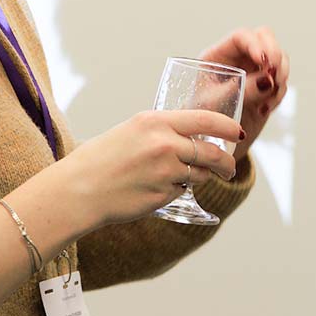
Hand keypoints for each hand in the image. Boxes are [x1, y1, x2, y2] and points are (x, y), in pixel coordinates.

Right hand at [65, 109, 242, 226]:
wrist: (77, 191)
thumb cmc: (99, 159)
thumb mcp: (132, 130)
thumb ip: (161, 130)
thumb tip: (189, 134)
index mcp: (155, 121)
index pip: (206, 119)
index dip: (228, 126)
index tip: (237, 133)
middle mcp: (164, 144)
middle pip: (212, 152)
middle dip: (226, 162)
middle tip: (229, 166)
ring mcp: (165, 172)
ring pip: (200, 174)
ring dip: (200, 176)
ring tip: (180, 176)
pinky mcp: (162, 196)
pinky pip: (181, 191)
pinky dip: (176, 190)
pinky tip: (155, 188)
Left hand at [198, 26, 289, 153]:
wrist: (209, 143)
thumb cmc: (202, 120)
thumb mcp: (216, 103)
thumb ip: (242, 90)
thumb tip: (268, 80)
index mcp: (217, 56)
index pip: (240, 37)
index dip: (255, 44)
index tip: (264, 61)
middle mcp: (237, 57)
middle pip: (264, 37)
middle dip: (275, 53)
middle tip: (276, 74)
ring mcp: (253, 69)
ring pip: (278, 56)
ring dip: (281, 74)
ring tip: (268, 98)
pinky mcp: (265, 84)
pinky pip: (281, 79)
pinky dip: (279, 92)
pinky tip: (265, 108)